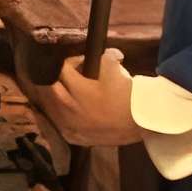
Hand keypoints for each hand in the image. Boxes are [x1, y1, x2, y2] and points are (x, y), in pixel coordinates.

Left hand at [29, 50, 148, 148]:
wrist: (140, 123)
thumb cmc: (127, 95)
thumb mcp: (117, 69)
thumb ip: (107, 56)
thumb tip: (107, 53)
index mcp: (78, 89)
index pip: (62, 69)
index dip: (71, 62)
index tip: (81, 62)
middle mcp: (69, 108)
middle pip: (50, 88)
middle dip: (57, 78)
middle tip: (68, 75)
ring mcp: (70, 125)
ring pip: (51, 107)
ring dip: (56, 96)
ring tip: (66, 91)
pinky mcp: (74, 137)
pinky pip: (59, 124)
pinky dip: (61, 115)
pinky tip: (67, 111)